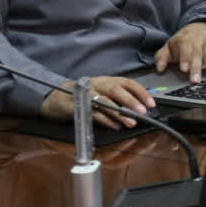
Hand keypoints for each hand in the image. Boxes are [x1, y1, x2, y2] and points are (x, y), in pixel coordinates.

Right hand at [40, 75, 154, 128]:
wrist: (53, 98)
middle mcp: (97, 84)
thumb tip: (138, 109)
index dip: (141, 92)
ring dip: (120, 113)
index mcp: (106, 80)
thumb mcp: (101, 93)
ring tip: (131, 122)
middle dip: (131, 101)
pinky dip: (106, 120)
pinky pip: (93, 112)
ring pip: (105, 101)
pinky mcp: (76, 106)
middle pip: (116, 90)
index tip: (152, 104)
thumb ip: (117, 99)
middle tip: (143, 112)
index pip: (127, 83)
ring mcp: (85, 93)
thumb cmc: (82, 96)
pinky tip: (115, 126)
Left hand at [154, 21, 205, 81]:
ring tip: (202, 69)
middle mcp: (199, 38)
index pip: (185, 46)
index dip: (185, 58)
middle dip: (196, 67)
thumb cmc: (183, 43)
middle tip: (194, 81)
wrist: (201, 28)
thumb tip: (160, 69)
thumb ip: (161, 57)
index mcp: (184, 38)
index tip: (184, 69)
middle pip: (199, 52)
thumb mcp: (169, 47)